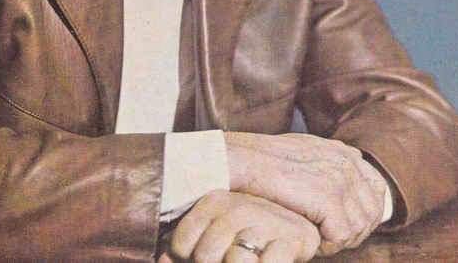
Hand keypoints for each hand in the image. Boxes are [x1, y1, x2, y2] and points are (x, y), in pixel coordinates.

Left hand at [159, 190, 320, 262]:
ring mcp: (266, 222)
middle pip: (206, 255)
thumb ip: (184, 247)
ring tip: (246, 260)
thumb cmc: (244, 235)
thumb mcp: (213, 235)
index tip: (195, 259)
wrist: (294, 227)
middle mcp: (240, 207)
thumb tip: (163, 261)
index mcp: (215, 201)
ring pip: (235, 261)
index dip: (184, 259)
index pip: (181, 242)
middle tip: (224, 262)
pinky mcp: (292, 240)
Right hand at [226, 132, 386, 255]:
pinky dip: (327, 245)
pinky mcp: (329, 198)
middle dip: (354, 231)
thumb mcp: (304, 151)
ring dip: (339, 240)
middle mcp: (347, 163)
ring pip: (359, 227)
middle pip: (373, 212)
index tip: (343, 225)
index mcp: (344, 152)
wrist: (244, 160)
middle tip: (329, 239)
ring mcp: (340, 179)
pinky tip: (311, 241)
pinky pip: (341, 236)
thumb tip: (346, 171)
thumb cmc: (265, 161)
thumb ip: (329, 160)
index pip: (377, 189)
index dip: (364, 213)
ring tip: (318, 239)